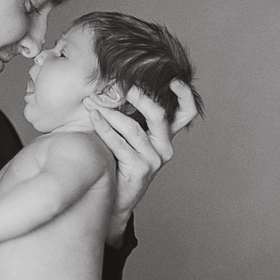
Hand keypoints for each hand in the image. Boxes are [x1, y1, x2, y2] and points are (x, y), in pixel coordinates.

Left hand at [83, 80, 198, 245]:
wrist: (114, 199)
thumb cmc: (119, 162)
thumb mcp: (132, 138)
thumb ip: (132, 116)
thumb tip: (115, 85)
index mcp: (166, 136)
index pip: (186, 113)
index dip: (185, 95)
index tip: (174, 80)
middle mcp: (165, 147)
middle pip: (159, 115)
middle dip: (138, 97)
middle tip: (118, 84)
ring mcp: (154, 159)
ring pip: (133, 128)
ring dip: (110, 113)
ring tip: (93, 102)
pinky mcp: (140, 169)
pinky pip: (119, 143)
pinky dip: (104, 128)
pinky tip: (94, 117)